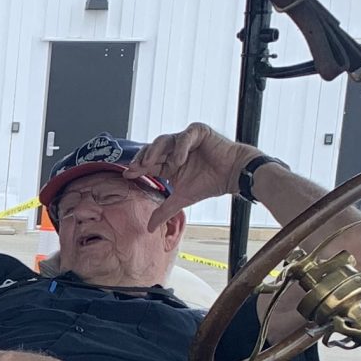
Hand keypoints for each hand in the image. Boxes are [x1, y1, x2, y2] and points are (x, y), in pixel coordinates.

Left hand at [128, 123, 253, 227]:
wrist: (232, 176)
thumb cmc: (209, 184)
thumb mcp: (181, 199)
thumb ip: (164, 211)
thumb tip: (149, 229)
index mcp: (168, 163)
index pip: (148, 163)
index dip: (137, 168)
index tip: (127, 175)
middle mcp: (174, 149)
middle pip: (152, 149)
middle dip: (142, 159)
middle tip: (135, 168)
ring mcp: (185, 139)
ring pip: (164, 140)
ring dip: (155, 152)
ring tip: (151, 163)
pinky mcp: (199, 132)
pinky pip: (185, 136)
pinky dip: (180, 147)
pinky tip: (179, 161)